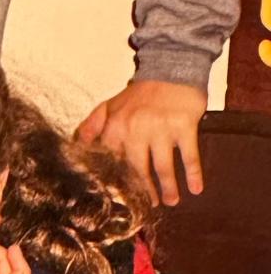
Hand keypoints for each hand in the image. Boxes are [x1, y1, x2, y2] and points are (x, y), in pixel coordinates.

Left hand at [76, 80, 205, 205]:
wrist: (171, 68)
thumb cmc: (141, 93)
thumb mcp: (111, 105)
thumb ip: (93, 125)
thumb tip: (78, 144)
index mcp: (115, 125)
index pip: (112, 160)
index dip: (116, 180)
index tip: (120, 197)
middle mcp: (136, 128)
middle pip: (137, 168)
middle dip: (143, 190)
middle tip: (148, 205)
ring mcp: (161, 128)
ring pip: (163, 166)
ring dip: (168, 187)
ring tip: (170, 201)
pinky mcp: (184, 125)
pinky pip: (189, 155)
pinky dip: (193, 173)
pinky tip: (196, 188)